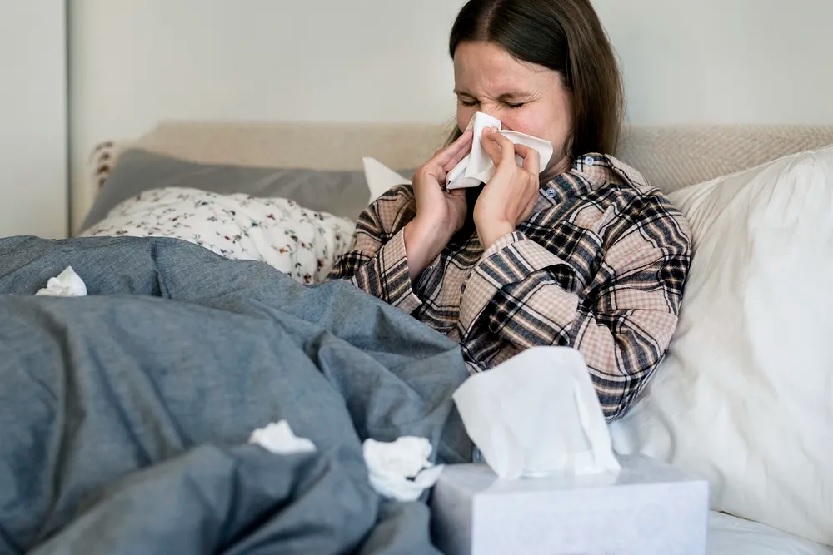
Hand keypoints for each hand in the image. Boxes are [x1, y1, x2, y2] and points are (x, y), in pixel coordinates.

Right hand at [403, 129, 472, 278]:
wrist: (434, 230)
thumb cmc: (446, 222)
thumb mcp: (458, 200)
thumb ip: (462, 187)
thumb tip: (473, 177)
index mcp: (435, 183)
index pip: (454, 165)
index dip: (467, 156)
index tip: (481, 147)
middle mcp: (429, 175)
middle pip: (451, 157)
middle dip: (465, 146)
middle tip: (480, 133)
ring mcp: (425, 172)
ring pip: (448, 154)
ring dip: (463, 144)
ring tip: (476, 132)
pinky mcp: (426, 171)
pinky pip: (445, 156)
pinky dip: (457, 148)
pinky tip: (469, 140)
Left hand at [473, 127, 540, 248]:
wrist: (496, 230)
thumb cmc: (498, 227)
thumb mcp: (512, 212)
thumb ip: (514, 201)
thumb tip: (505, 194)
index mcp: (533, 193)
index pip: (532, 170)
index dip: (523, 161)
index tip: (511, 159)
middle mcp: (531, 181)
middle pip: (530, 155)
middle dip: (518, 147)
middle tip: (503, 146)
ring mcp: (522, 174)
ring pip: (513, 149)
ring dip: (500, 141)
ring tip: (487, 136)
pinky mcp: (508, 169)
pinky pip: (506, 146)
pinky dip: (497, 138)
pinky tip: (487, 135)